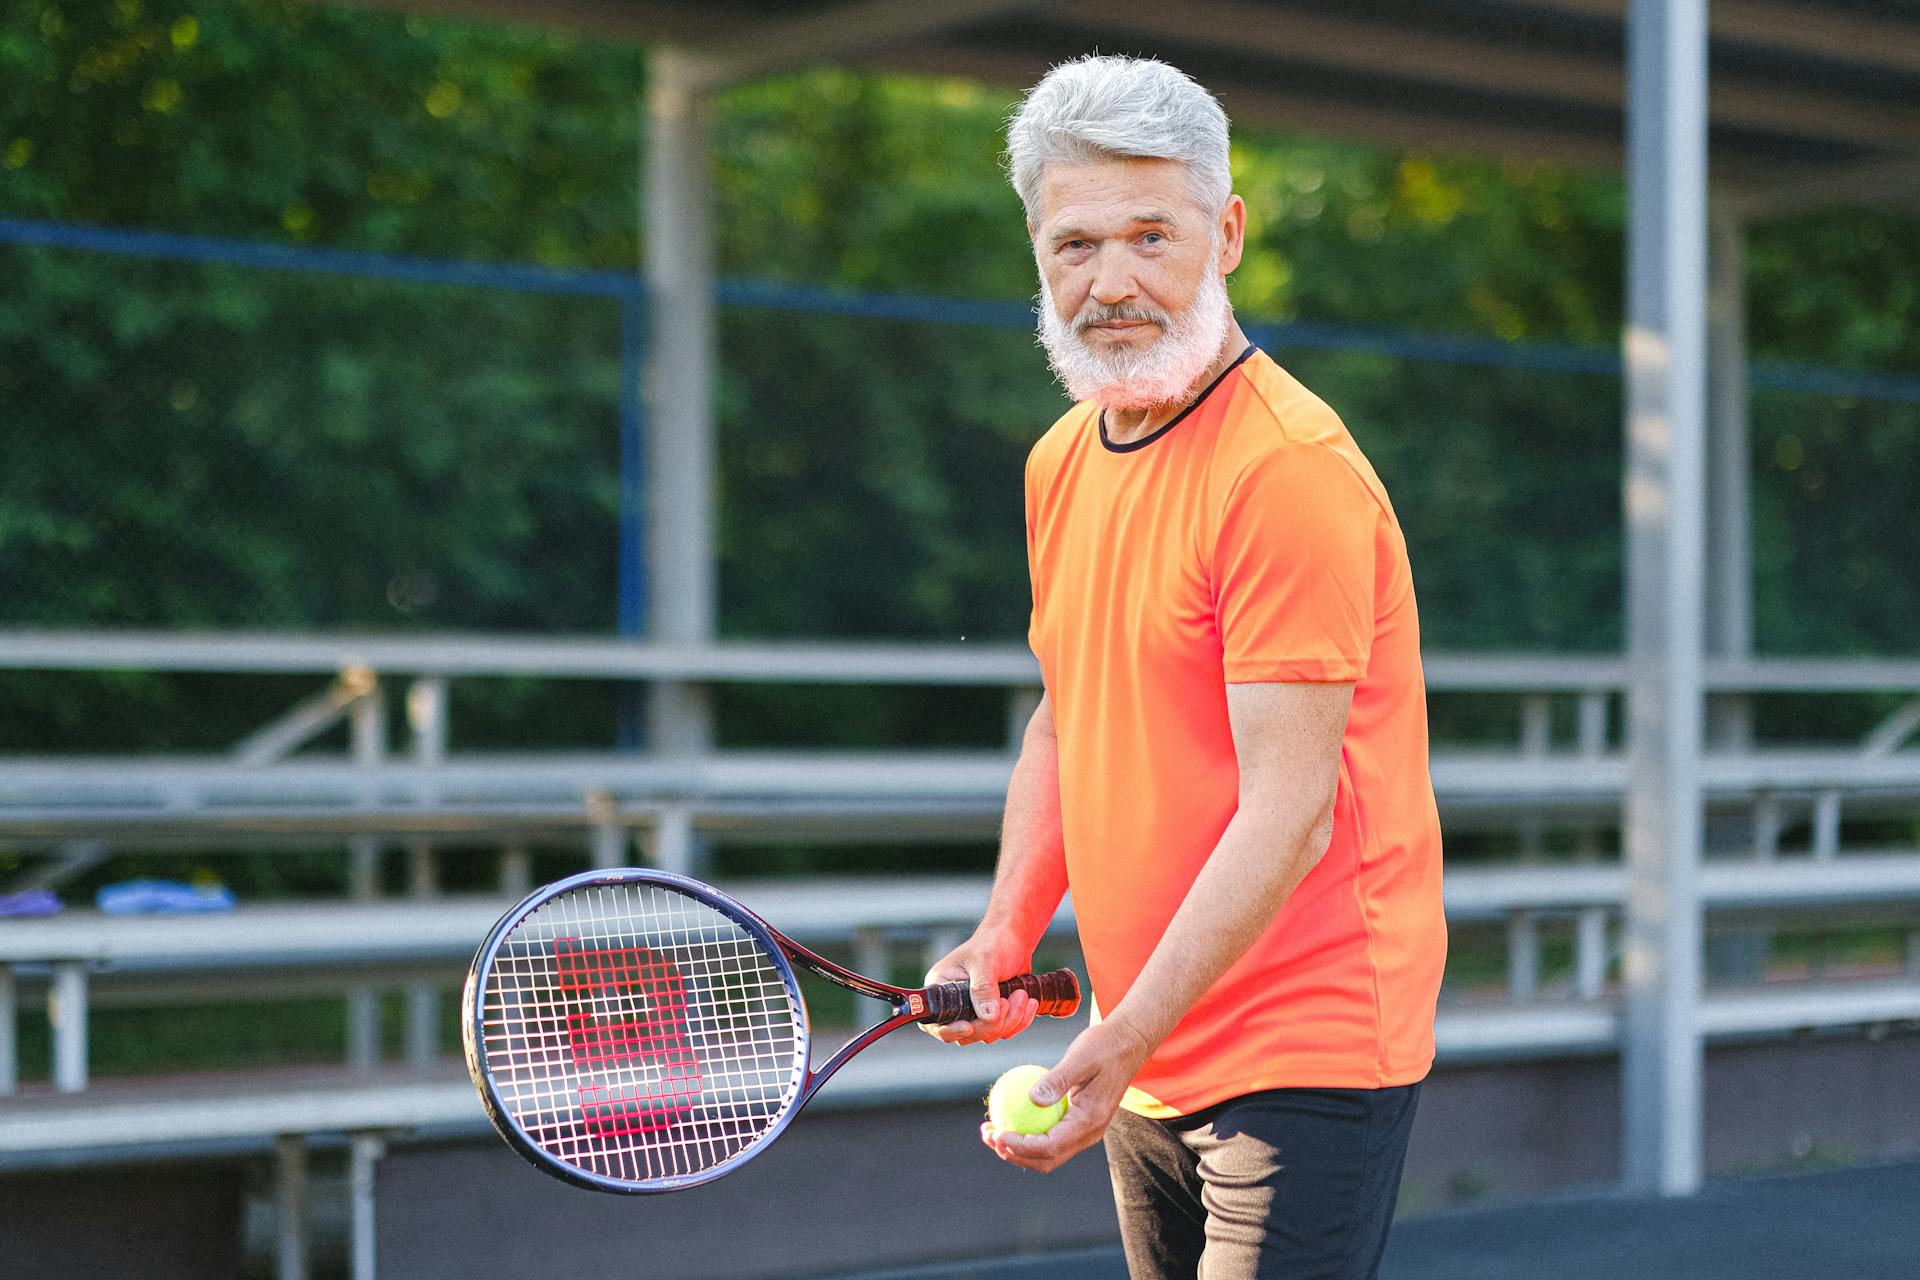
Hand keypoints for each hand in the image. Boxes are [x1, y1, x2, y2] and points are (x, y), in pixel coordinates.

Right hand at [918, 933, 1040, 1045]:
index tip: (968, 1026)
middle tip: (1007, 1000)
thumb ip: (984, 988)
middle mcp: (954, 1004)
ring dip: (1010, 1020)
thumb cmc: (994, 943)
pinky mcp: (993, 1017)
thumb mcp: (986, 961)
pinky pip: (1005, 1032)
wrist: (1014, 941)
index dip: (949, 1030)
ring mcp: (974, 1012)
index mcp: (941, 988)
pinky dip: (1020, 1021)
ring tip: (1021, 994)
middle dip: (991, 1023)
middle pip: (966, 1034)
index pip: (935, 1021)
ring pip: (989, 1035)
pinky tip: (1028, 1002)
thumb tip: (987, 1017)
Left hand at [981, 1015, 1152, 1173]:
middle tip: (988, 1135)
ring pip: (1047, 1153)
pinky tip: (1007, 1117)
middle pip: (1047, 1159)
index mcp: (1090, 1121)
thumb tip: (1031, 1098)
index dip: (1020, 1146)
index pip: (1051, 1146)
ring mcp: (1085, 1132)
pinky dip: (1027, 1135)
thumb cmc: (1105, 1046)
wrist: (1129, 1045)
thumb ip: (1058, 1079)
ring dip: (1017, 1149)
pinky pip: (1050, 1137)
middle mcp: (1089, 1134)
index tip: (997, 1132)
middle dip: (1013, 1154)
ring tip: (991, 1131)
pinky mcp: (1078, 1124)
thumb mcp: (1081, 1056)